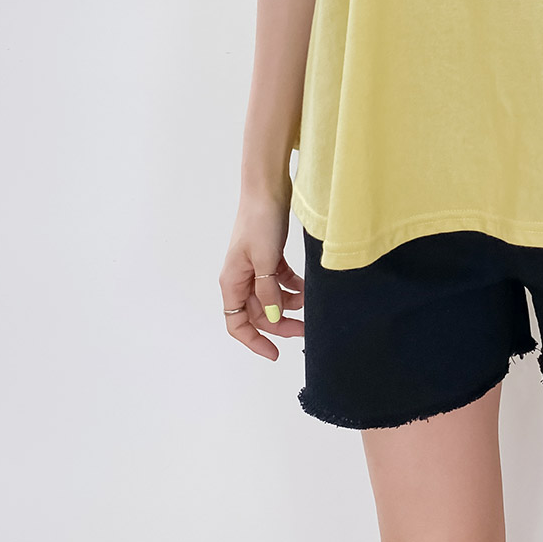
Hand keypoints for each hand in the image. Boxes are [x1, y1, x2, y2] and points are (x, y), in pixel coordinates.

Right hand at [219, 191, 303, 360]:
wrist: (268, 188)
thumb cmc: (260, 221)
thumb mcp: (265, 260)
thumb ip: (268, 291)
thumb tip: (273, 317)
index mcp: (232, 281)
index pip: (237, 323)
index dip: (254, 341)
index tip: (275, 353)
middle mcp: (240, 277)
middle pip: (258, 313)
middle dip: (280, 324)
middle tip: (305, 330)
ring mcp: (255, 266)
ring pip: (271, 297)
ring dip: (290, 304)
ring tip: (310, 304)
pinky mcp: (269, 255)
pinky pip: (280, 280)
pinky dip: (293, 286)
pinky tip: (308, 288)